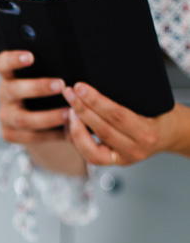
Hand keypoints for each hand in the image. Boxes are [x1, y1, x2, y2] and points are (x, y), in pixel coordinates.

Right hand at [0, 50, 69, 144]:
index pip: (3, 64)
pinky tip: (67, 129)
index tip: (30, 56)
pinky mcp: (9, 134)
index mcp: (8, 75)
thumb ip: (51, 72)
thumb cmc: (45, 92)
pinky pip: (31, 136)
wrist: (37, 121)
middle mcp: (4, 94)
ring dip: (47, 116)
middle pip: (14, 90)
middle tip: (61, 84)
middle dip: (38, 87)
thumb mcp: (43, 78)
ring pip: (22, 118)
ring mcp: (5, 116)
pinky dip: (51, 134)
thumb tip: (74, 66)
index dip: (14, 59)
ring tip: (68, 113)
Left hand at [64, 83, 181, 165]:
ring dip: (75, 128)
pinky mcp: (115, 162)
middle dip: (81, 110)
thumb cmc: (164, 114)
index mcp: (147, 133)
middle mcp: (135, 149)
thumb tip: (100, 80)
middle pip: (101, 130)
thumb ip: (130, 98)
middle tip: (69, 93)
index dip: (95, 101)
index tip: (80, 87)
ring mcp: (124, 159)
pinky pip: (91, 155)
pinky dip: (78, 140)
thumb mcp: (155, 102)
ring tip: (69, 109)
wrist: (173, 134)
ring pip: (91, 150)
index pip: (116, 115)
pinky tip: (73, 124)